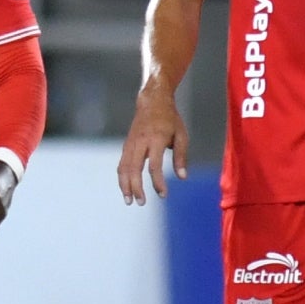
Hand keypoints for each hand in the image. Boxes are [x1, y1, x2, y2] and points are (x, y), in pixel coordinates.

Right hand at [117, 87, 187, 204]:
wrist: (152, 101)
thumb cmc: (170, 119)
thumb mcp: (181, 135)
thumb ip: (181, 157)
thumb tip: (182, 177)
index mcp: (156, 139)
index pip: (154, 166)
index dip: (158, 182)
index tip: (163, 195)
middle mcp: (140, 142)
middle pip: (134, 169)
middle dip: (136, 188)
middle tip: (141, 203)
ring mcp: (131, 143)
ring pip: (124, 167)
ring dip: (125, 186)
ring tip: (129, 201)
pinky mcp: (126, 145)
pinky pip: (122, 164)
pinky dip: (122, 178)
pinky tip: (126, 189)